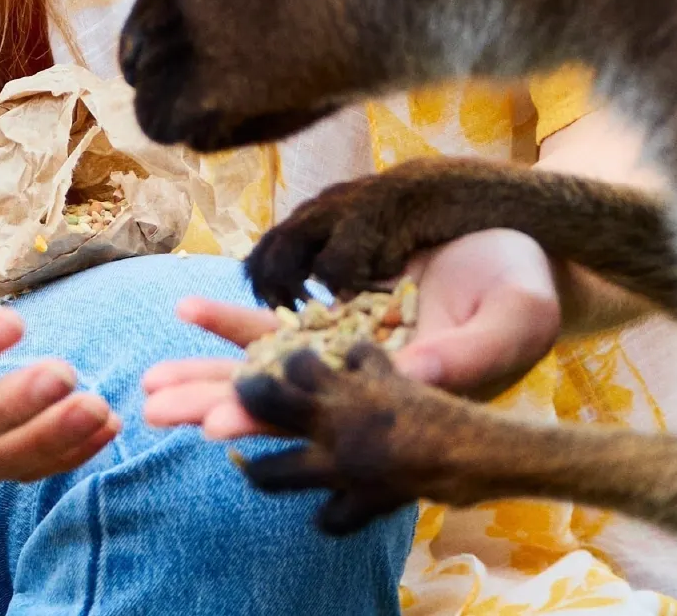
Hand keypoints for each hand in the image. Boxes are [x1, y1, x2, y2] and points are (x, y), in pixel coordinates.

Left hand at [138, 227, 560, 439]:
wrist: (523, 248)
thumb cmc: (527, 285)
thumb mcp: (517, 318)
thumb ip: (471, 353)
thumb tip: (416, 378)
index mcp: (406, 400)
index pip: (331, 422)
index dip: (276, 424)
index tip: (218, 427)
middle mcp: (369, 388)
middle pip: (283, 405)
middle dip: (219, 405)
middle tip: (156, 412)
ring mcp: (348, 353)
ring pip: (269, 369)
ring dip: (209, 373)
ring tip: (150, 385)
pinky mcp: (337, 316)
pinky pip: (277, 321)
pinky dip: (232, 319)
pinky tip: (184, 310)